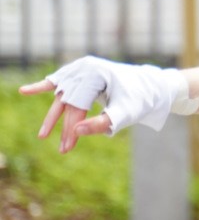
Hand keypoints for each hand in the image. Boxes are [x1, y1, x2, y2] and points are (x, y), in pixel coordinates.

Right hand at [20, 56, 198, 152]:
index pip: (77, 105)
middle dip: (63, 127)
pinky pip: (60, 82)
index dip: (71, 128)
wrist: (153, 86)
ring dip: (55, 117)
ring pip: (63, 97)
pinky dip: (43, 86)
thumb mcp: (126, 114)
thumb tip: (77, 133)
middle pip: (68, 101)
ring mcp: (83, 70)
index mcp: (96, 74)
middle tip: (63, 150)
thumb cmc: (141, 99)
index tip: (68, 148)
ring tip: (45, 136)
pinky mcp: (83, 75)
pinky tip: (25, 91)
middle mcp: (86, 69)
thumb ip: (102, 123)